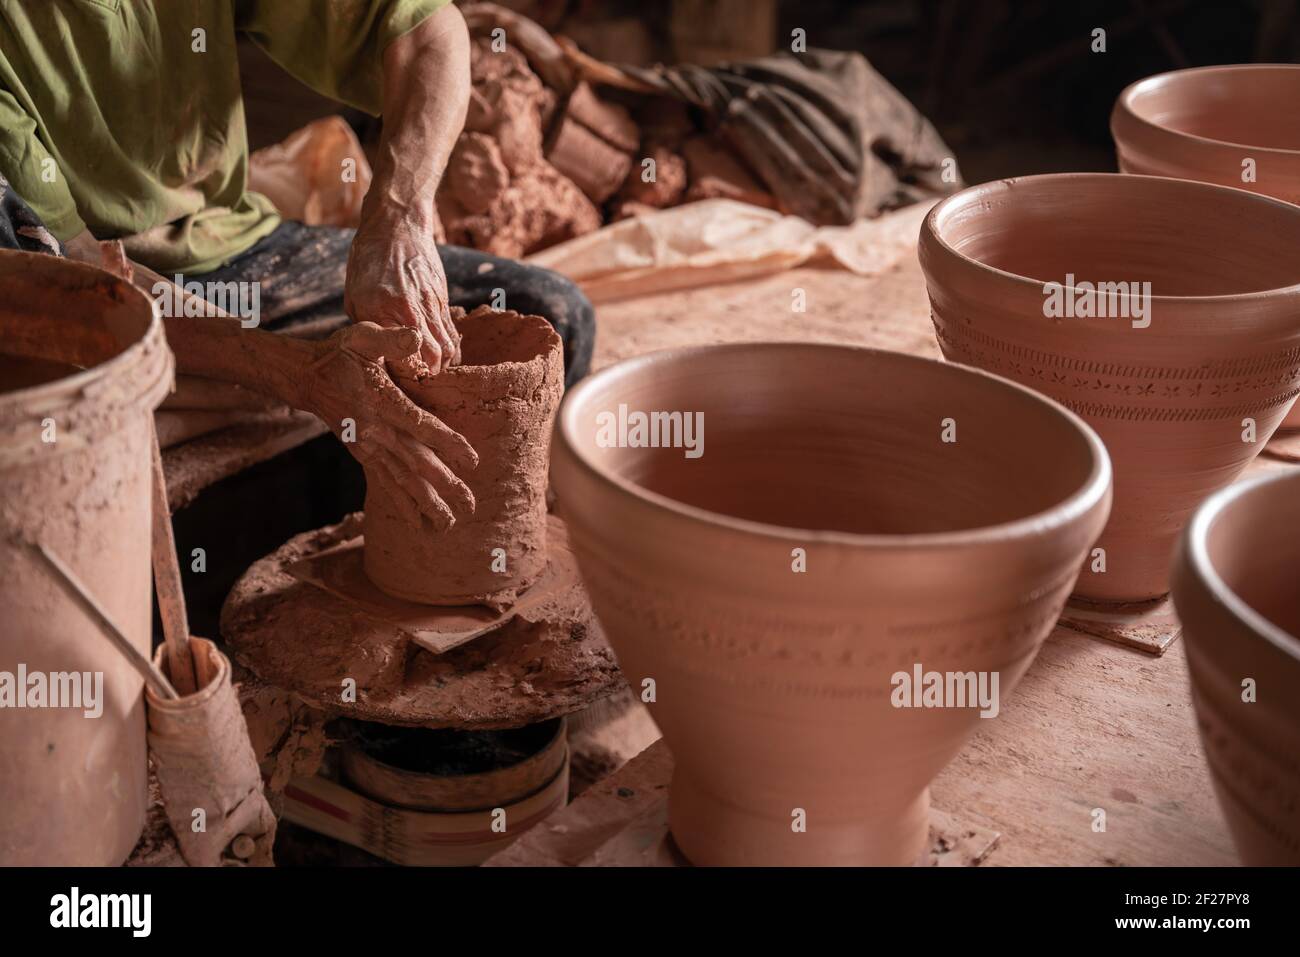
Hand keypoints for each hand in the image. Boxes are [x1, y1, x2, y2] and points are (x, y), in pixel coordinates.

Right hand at [302, 322, 476, 529]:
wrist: (307, 378)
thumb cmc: (341, 353)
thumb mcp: (362, 336)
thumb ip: (390, 339)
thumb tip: (416, 338)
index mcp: (382, 402)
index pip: (421, 426)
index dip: (448, 443)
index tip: (473, 461)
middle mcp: (376, 431)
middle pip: (416, 462)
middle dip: (444, 485)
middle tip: (471, 505)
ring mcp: (368, 448)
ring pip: (402, 480)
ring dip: (426, 504)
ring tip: (450, 525)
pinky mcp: (363, 456)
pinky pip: (385, 484)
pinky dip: (402, 504)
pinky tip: (419, 524)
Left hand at [345, 209, 460, 376]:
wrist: (397, 224)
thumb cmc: (368, 259)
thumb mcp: (354, 295)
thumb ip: (365, 326)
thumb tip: (376, 352)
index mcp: (379, 311)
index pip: (396, 358)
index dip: (400, 376)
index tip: (396, 381)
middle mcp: (407, 310)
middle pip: (428, 359)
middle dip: (426, 377)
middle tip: (418, 383)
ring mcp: (429, 305)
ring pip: (445, 349)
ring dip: (441, 366)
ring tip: (433, 373)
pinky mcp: (442, 299)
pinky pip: (452, 334)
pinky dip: (451, 351)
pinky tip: (445, 358)